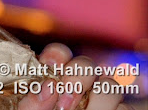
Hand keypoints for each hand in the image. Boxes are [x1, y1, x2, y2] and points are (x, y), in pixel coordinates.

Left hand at [18, 43, 132, 109]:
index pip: (59, 53)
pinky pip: (125, 107)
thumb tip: (48, 88)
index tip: (50, 67)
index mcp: (53, 77)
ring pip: (110, 84)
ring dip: (99, 100)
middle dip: (78, 78)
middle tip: (64, 103)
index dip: (57, 55)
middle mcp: (79, 83)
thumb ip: (31, 102)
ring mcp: (101, 97)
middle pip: (86, 64)